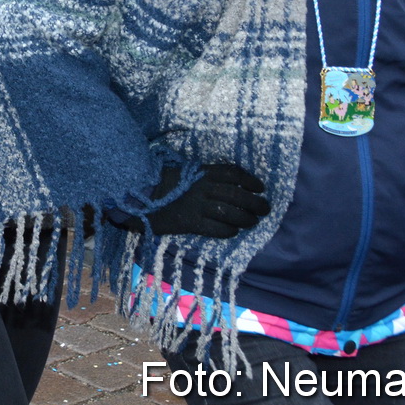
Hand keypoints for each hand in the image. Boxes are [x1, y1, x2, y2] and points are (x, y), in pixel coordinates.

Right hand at [145, 162, 271, 238]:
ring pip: (230, 213)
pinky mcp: (190, 223)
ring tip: (252, 222)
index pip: (233, 173)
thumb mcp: (187, 172)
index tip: (260, 187)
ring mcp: (196, 205)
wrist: (140, 195)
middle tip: (265, 208)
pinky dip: (228, 231)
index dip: (250, 180)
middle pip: (237, 195)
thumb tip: (235, 183)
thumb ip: (207, 176)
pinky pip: (216, 228)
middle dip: (255, 203)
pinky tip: (233, 231)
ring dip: (246, 218)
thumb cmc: (165, 183)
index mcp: (201, 172)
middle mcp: (202, 187)